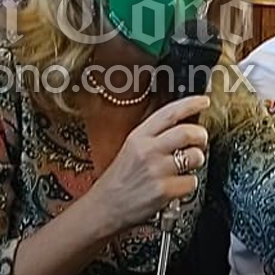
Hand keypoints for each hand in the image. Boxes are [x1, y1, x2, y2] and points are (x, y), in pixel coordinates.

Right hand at [87, 95, 209, 233]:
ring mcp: (157, 170)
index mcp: (137, 137)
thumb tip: (181, 128)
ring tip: (184, 167)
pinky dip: (188, 185)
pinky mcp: (165, 190)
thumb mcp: (129, 150)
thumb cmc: (118, 180)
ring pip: (195, 157)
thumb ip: (152, 138)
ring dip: (196, 161)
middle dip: (201, 136)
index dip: (190, 104)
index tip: (203, 101)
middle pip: (187, 133)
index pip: (168, 113)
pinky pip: (192, 182)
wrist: (105, 207)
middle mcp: (147, 150)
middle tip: (201, 140)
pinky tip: (175, 186)